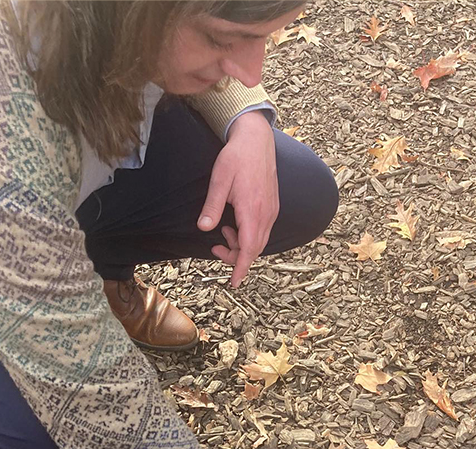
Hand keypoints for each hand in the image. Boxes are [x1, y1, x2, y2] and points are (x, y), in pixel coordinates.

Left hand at [197, 111, 278, 287]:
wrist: (257, 139)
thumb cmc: (236, 157)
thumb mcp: (219, 180)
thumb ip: (211, 206)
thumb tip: (203, 228)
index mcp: (252, 210)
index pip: (248, 249)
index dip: (240, 267)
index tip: (234, 282)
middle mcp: (266, 213)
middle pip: (254, 249)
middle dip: (236, 257)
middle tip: (216, 249)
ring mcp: (271, 210)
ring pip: (259, 241)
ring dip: (242, 245)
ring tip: (224, 232)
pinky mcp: (272, 206)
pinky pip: (262, 231)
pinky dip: (248, 236)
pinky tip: (234, 224)